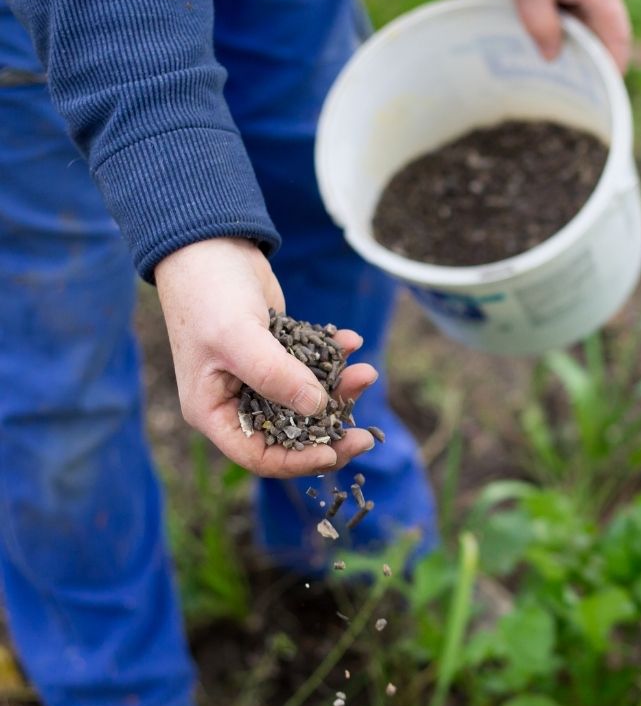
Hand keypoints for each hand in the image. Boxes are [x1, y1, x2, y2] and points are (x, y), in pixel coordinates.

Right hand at [155, 237, 376, 476]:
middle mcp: (237, 401)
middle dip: (330, 431)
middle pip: (290, 435)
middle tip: (367, 434)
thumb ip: (276, 375)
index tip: (334, 453)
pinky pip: (313, 367)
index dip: (298, 462)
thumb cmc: (208, 293)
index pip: (259, 455)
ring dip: (339, 390)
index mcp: (214, 412)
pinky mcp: (279, 353)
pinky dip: (334, 358)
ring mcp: (260, 378)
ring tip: (366, 371)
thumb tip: (317, 408)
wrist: (208, 243)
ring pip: (308, 402)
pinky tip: (351, 341)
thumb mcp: (238, 337)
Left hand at [499, 0, 631, 72]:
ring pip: (598, 4)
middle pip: (606, 22)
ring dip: (578, 19)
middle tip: (565, 64)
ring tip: (550, 23)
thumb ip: (542, 30)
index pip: (616, 38)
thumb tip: (553, 58)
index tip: (605, 90)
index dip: (612, 67)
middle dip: (587, 42)